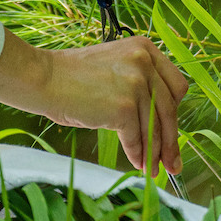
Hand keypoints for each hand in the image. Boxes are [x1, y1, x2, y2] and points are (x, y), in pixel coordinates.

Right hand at [0, 30, 189, 176]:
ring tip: (154, 170)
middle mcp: (145, 63)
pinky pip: (136, 137)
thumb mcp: (116, 66)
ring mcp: (136, 84)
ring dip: (155, 153)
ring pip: (154, 127)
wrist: (43, 77)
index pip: (176, 86)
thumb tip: (159, 121)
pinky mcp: (123, 106)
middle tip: (173, 163)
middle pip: (169, 109)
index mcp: (146, 49)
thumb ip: (140, 82)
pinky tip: (137, 163)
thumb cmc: (73, 76)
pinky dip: (137, 154)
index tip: (172, 131)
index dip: (175, 112)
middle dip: (171, 140)